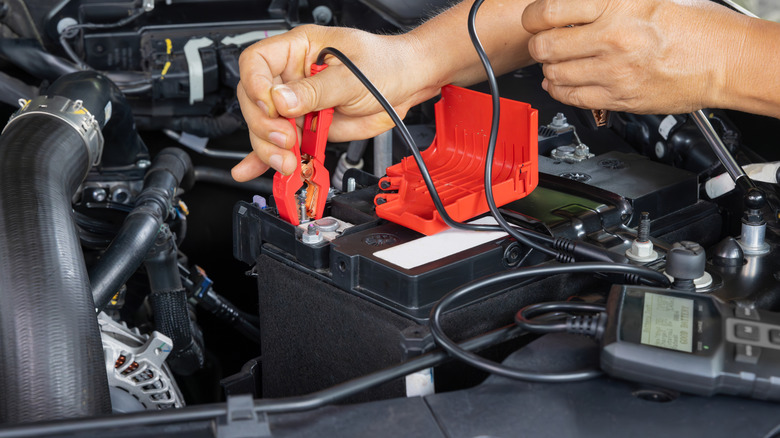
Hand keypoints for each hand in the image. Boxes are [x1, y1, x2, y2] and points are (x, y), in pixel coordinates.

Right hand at [232, 25, 439, 180]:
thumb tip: (282, 101)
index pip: (256, 62)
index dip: (256, 85)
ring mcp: (297, 105)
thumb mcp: (351, 76)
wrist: (405, 85)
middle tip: (286, 139)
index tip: (271, 107)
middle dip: (264, 125)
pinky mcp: (306, 128)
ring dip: (269, 148)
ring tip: (287, 160)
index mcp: (298, 50)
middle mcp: (291, 77)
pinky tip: (250, 169)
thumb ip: (316, 90)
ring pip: (264, 128)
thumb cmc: (383, 65)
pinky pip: (279, 144)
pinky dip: (264, 159)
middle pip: (254, 101)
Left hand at [521, 0, 748, 114]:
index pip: (550, 11)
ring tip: (556, 63)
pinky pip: (572, 98)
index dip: (534, 17)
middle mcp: (612, 39)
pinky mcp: (619, 98)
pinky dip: (560, 91)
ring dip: (549, 69)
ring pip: (555, 75)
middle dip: (538, 45)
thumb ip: (606, 4)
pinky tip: (564, 83)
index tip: (534, 20)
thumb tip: (574, 8)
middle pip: (545, 46)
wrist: (726, 61)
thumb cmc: (696, 26)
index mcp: (618, 5)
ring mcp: (614, 72)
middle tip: (542, 43)